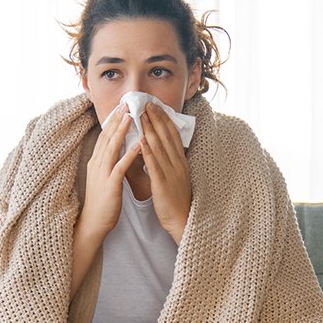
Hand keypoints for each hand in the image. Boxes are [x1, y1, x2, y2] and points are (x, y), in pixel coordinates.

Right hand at [79, 103, 141, 236]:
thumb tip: (117, 148)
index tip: (121, 107)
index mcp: (96, 161)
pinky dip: (128, 155)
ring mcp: (102, 174)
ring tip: (131, 117)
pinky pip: (120, 167)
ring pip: (112, 148)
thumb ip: (109, 162)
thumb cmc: (102, 201)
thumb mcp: (104, 177)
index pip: (104, 136)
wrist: (93, 223)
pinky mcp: (110, 185)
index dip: (112, 120)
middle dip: (117, 119)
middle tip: (126, 103)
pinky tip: (137, 145)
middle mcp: (97, 164)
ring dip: (122, 131)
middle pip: (107, 137)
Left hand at [139, 101, 192, 242]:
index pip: (172, 135)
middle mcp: (177, 163)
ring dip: (150, 129)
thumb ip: (169, 161)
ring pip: (160, 146)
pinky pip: (154, 164)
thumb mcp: (176, 176)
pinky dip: (147, 151)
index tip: (156, 106)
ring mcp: (171, 172)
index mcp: (180, 161)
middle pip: (166, 136)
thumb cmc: (176, 199)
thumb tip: (159, 147)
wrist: (182, 220)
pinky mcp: (163, 183)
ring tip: (141, 115)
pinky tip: (141, 140)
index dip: (164, 119)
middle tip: (146, 103)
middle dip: (156, 118)